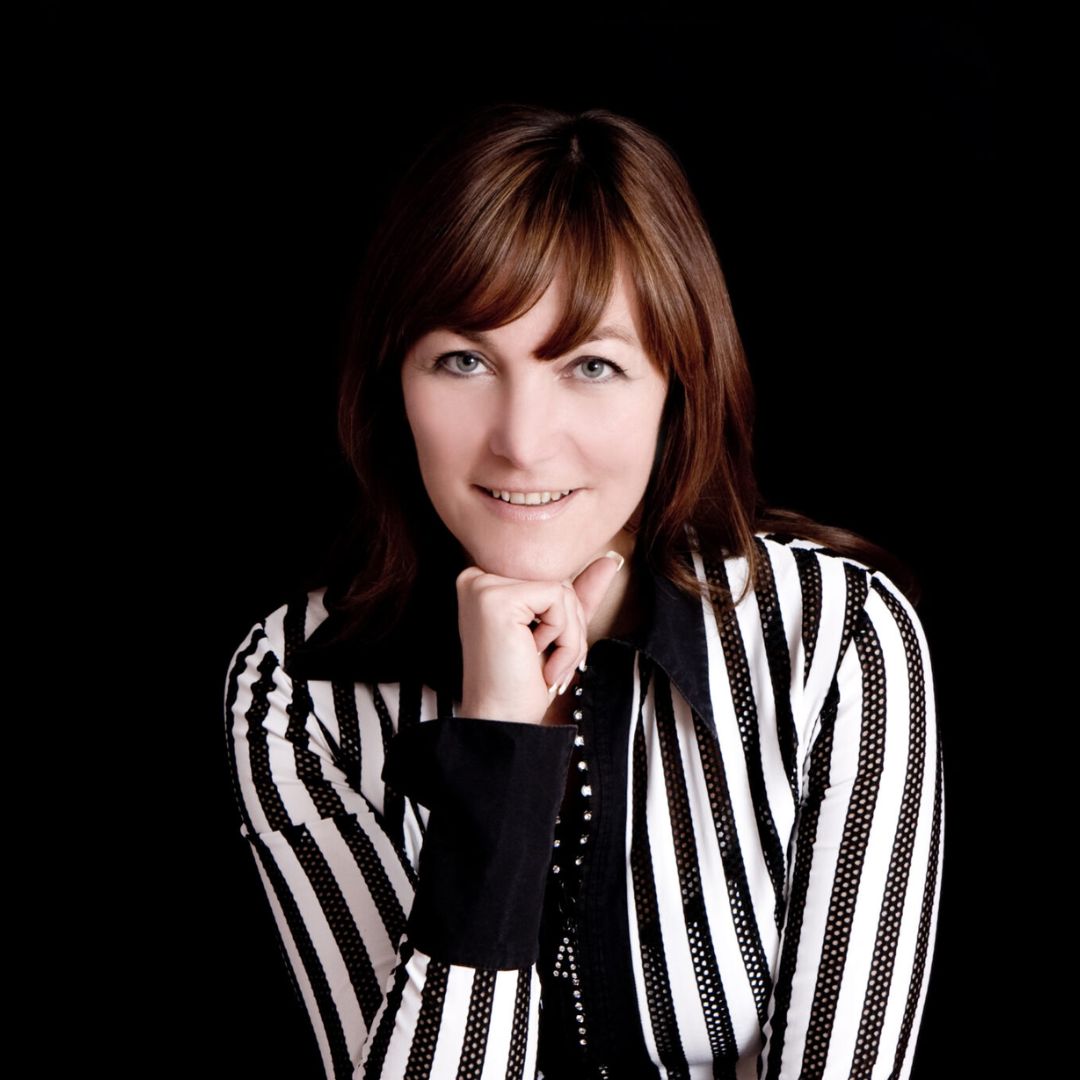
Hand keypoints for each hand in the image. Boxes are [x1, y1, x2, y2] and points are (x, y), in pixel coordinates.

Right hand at [455, 551, 624, 724]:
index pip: (550, 579)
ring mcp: (483, 585)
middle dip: (570, 627)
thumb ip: (579, 594)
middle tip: (550, 664)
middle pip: (557, 581)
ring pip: (562, 590)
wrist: (503, 722)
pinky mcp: (495, 598)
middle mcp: (477, 578)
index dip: (563, 618)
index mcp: (485, 582)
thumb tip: (610, 560)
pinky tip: (539, 660)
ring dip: (569, 636)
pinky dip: (563, 636)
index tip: (544, 652)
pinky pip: (558, 598)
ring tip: (545, 664)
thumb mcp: (557, 631)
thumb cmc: (521, 683)